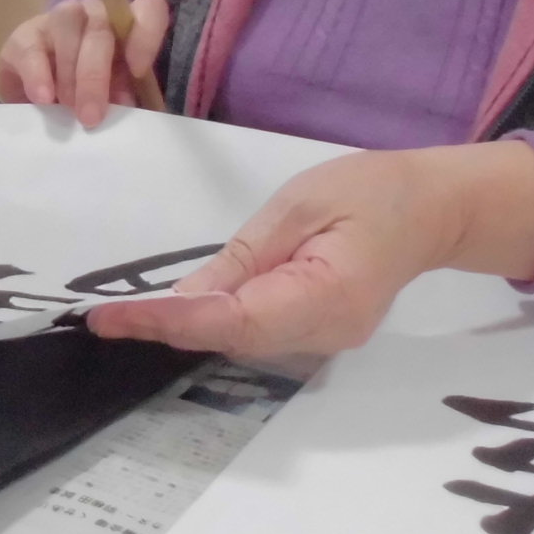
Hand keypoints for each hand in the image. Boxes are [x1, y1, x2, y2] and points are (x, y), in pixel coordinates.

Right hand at [0, 0, 169, 127]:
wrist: (42, 91)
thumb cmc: (89, 91)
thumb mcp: (114, 93)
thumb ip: (122, 94)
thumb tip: (123, 107)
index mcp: (126, 24)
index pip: (148, 9)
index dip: (146, 35)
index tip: (138, 72)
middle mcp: (95, 13)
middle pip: (100, 29)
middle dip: (95, 76)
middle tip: (91, 116)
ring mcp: (59, 18)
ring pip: (67, 30)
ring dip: (69, 76)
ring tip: (67, 110)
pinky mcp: (25, 34)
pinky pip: (31, 48)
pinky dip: (38, 75)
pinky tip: (43, 99)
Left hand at [86, 142, 533, 361]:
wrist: (429, 209)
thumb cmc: (370, 191)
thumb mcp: (298, 205)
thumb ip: (243, 256)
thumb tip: (183, 301)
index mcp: (326, 295)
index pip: (232, 320)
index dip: (168, 322)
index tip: (111, 319)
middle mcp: (325, 332)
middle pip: (232, 340)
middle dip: (167, 329)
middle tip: (104, 318)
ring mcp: (325, 341)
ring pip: (240, 342)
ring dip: (185, 330)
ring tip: (126, 317)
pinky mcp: (318, 335)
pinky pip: (256, 334)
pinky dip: (215, 323)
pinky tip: (179, 310)